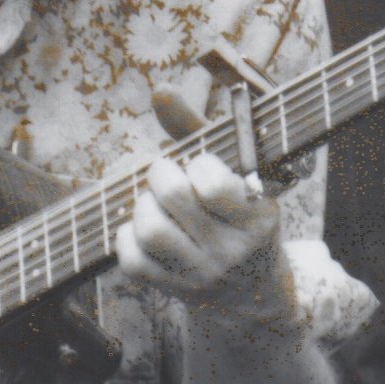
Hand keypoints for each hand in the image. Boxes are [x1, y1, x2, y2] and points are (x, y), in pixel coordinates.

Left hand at [116, 86, 296, 321]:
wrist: (253, 293)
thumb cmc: (240, 214)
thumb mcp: (238, 174)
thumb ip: (196, 129)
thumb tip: (160, 89)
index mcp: (257, 219)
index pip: (212, 183)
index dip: (199, 164)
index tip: (202, 166)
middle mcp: (230, 251)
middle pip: (173, 197)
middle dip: (161, 172)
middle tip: (166, 174)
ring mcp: (200, 275)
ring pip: (149, 229)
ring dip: (143, 204)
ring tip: (154, 202)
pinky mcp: (172, 290)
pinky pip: (131, 259)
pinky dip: (127, 235)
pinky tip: (142, 229)